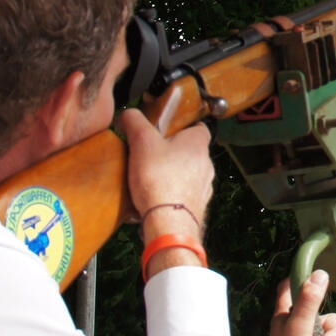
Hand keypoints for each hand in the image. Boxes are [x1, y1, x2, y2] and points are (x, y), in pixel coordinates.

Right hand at [120, 110, 212, 236]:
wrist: (169, 222)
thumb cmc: (160, 180)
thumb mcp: (142, 142)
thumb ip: (135, 122)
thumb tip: (129, 114)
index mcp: (198, 143)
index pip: (198, 126)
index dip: (183, 125)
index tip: (167, 128)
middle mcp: (206, 164)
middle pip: (191, 151)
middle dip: (173, 151)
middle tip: (151, 153)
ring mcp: (204, 186)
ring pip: (188, 174)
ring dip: (172, 174)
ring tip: (149, 177)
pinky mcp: (196, 205)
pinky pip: (183, 194)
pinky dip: (172, 194)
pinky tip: (154, 197)